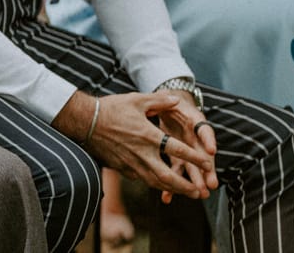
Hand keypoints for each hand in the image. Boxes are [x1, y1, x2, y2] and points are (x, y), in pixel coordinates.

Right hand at [82, 92, 215, 200]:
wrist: (85, 121)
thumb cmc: (111, 108)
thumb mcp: (136, 99)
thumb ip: (159, 101)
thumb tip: (176, 99)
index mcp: (149, 135)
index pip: (178, 149)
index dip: (196, 158)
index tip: (208, 163)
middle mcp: (142, 153)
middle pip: (168, 176)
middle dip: (186, 186)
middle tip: (199, 192)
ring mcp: (131, 163)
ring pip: (155, 182)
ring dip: (172, 189)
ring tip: (185, 193)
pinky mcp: (121, 168)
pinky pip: (140, 178)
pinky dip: (152, 182)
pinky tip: (158, 183)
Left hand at [152, 89, 216, 203]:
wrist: (167, 109)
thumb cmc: (170, 104)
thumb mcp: (170, 100)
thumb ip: (169, 101)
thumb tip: (171, 99)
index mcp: (196, 123)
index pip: (204, 131)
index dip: (208, 140)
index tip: (211, 151)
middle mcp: (195, 140)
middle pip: (203, 156)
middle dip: (207, 171)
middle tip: (211, 185)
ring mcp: (187, 151)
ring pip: (192, 168)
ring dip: (195, 181)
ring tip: (199, 194)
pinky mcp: (176, 158)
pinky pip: (175, 172)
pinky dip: (171, 184)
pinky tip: (167, 197)